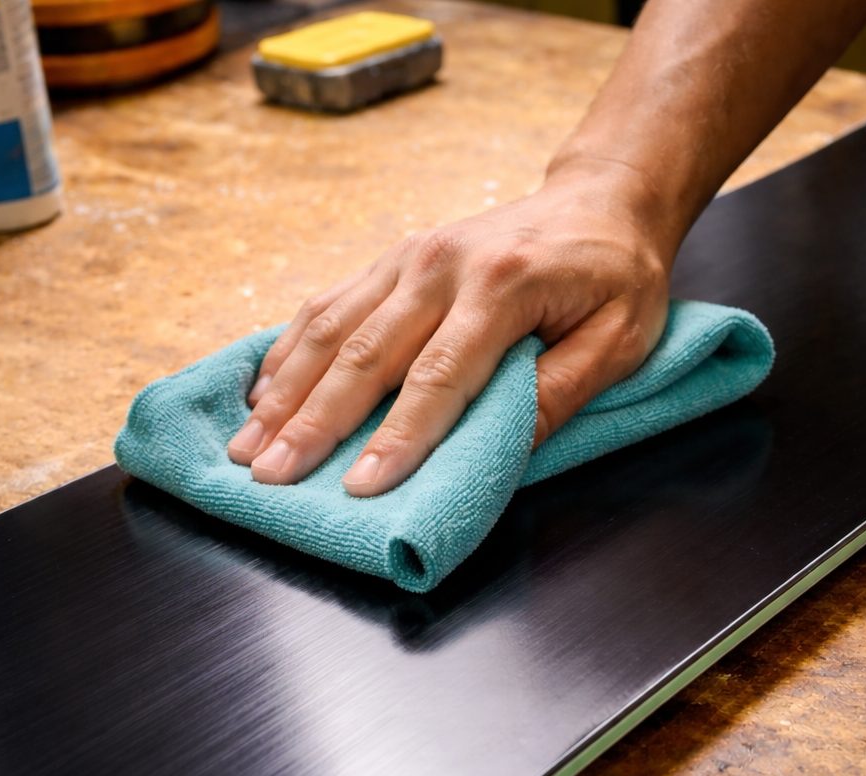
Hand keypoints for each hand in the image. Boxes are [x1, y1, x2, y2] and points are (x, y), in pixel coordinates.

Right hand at [225, 162, 672, 496]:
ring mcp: (409, 257)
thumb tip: (501, 450)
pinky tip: (261, 394)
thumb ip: (561, 391)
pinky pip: (328, 305)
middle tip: (271, 475)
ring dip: (284, 391)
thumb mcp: (619, 339)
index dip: (398, 436)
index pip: (439, 375)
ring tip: (246, 446)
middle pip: (365, 353)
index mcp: (503, 286)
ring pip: (331, 327)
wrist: (601, 199)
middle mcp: (441, 265)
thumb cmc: (616, 276)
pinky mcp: (392, 260)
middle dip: (313, 422)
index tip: (361, 487)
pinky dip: (289, 352)